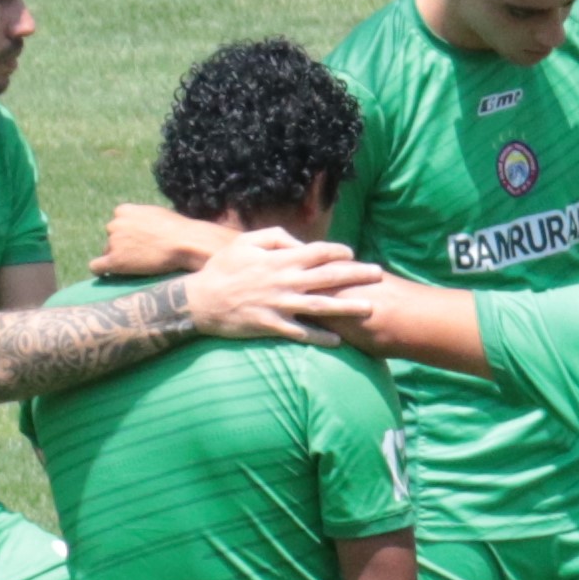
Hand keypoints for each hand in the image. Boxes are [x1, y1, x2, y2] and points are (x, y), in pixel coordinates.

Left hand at [100, 199, 232, 281]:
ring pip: (108, 253)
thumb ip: (142, 218)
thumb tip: (141, 227)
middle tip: (140, 256)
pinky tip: (106, 275)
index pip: (117, 223)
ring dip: (119, 258)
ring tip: (138, 266)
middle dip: (122, 246)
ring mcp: (113, 242)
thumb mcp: (156, 214)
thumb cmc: (178, 229)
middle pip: (111, 239)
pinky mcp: (114, 260)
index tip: (137, 243)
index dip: (127, 235)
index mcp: (123, 211)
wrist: (185, 243)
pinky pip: (96, 267)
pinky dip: (100, 271)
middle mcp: (114, 224)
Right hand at [181, 227, 376, 343]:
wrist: (199, 301)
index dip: (338, 251)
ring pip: (320, 306)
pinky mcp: (272, 325)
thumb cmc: (223, 269)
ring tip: (370, 308)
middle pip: (327, 277)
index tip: (352, 253)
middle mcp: (284, 282)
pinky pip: (301, 333)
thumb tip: (299, 243)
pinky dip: (320, 337)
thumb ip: (275, 238)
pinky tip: (339, 341)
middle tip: (379, 275)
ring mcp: (279, 305)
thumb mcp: (245, 243)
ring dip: (347, 308)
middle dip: (355, 275)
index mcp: (279, 260)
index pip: (317, 252)